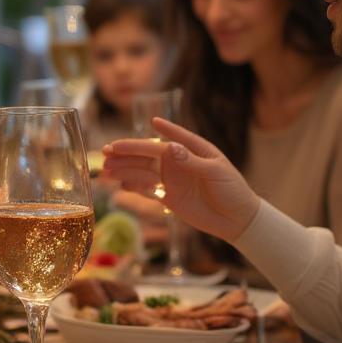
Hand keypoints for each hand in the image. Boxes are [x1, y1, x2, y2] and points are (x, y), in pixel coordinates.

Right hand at [102, 118, 259, 243]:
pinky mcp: (167, 196)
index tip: (153, 123)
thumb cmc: (232, 190)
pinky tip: (120, 184)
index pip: (171, 139)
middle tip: (107, 152)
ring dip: (124, 169)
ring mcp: (170, 179)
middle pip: (147, 154)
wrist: (236, 219)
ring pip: (142, 171)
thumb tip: (170, 148)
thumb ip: (191, 161)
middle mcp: (177, 161)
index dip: (163, 130)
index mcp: (192, 149)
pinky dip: (132, 186)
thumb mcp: (215, 173)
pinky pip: (145, 189)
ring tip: (105, 170)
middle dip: (127, 153)